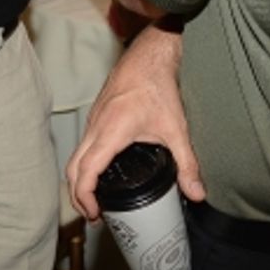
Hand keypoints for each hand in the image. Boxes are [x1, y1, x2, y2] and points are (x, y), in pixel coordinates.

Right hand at [65, 23, 204, 220]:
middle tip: (94, 215)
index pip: (86, 171)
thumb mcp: (176, 129)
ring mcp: (93, 120)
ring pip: (75, 155)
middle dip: (78, 195)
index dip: (85, 197)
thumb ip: (187, 164)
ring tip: (95, 199)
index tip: (95, 213)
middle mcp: (95, 127)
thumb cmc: (158, 86)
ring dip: (79, 179)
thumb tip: (196, 193)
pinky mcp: (96, 116)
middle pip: (73, 167)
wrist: (148, 55)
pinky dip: (83, 164)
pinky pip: (82, 144)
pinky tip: (100, 172)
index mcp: (111, 132)